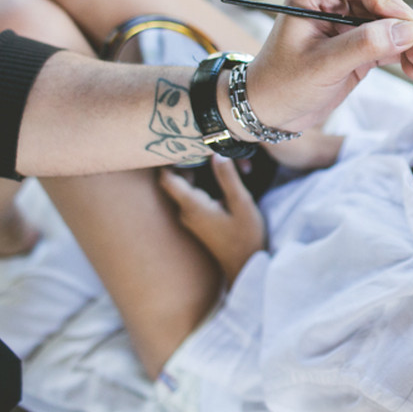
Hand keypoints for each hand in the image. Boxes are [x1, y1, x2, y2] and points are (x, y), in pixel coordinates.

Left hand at [159, 158, 266, 285]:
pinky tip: (222, 180)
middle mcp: (185, 212)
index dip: (170, 159)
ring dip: (200, 174)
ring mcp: (190, 218)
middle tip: (207, 147)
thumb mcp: (242, 204)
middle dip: (190, 162)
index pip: (166, 178)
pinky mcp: (198, 222)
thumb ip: (227, 178)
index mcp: (192, 206)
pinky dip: (204, 186)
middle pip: (176, 180)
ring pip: (186, 188)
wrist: (245, 268)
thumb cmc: (245, 238)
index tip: (184, 143)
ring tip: (217, 159)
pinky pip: (194, 198)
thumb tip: (216, 153)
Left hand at [243, 0, 412, 131]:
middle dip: (406, 26)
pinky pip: (391, 40)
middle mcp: (333, 1)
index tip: (400, 31)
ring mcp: (348, 22)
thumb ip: (363, 45)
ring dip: (411, 41)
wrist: (269, 112)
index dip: (386, 0)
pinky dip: (406, 52)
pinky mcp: (359, 43)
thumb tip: (407, 31)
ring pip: (393, 20)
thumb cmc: (282, 85)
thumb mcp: (322, 66)